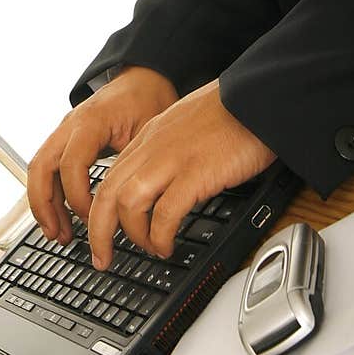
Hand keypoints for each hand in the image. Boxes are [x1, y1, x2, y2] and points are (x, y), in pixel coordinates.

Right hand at [27, 66, 178, 243]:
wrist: (144, 79)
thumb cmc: (148, 101)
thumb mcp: (149, 132)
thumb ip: (134, 165)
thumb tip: (133, 207)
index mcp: (90, 121)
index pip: (71, 165)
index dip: (79, 198)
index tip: (96, 221)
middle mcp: (70, 125)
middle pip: (41, 167)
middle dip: (45, 205)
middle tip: (59, 236)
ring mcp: (65, 131)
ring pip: (39, 168)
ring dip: (44, 203)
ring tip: (58, 234)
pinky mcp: (67, 139)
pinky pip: (49, 167)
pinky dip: (51, 193)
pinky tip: (62, 216)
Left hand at [87, 78, 275, 268]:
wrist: (255, 96)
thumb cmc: (229, 112)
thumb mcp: (184, 126)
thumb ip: (167, 150)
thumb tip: (161, 182)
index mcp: (149, 137)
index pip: (109, 177)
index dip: (98, 210)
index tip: (99, 232)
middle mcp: (152, 147)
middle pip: (108, 193)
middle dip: (98, 232)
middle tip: (102, 258)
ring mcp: (172, 159)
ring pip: (128, 203)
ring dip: (134, 235)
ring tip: (149, 249)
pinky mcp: (196, 172)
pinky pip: (166, 212)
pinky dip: (161, 235)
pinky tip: (168, 245)